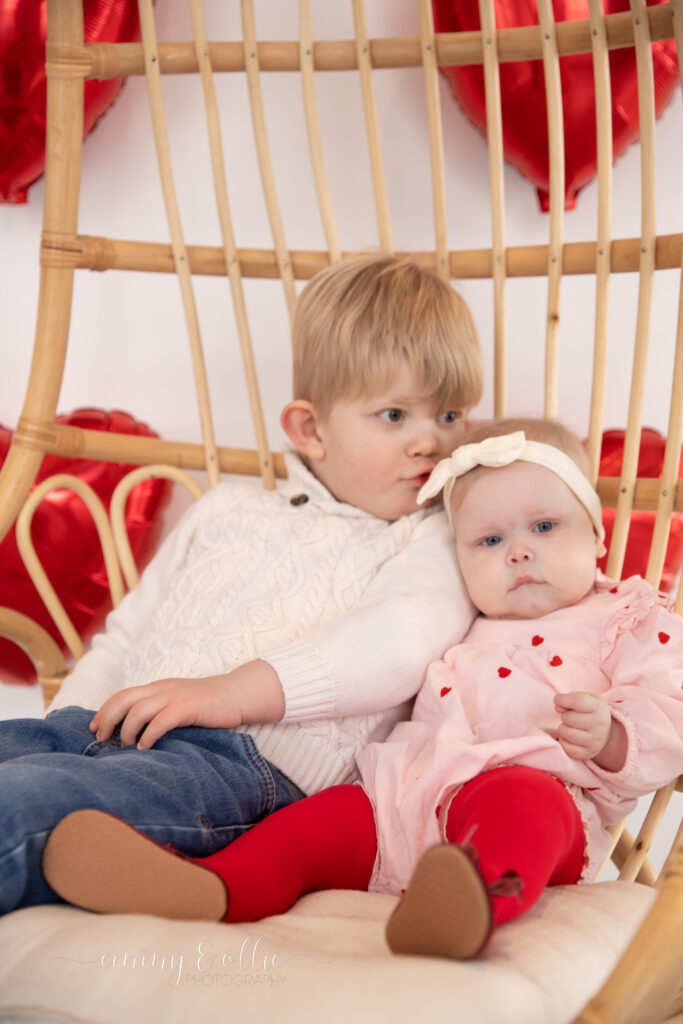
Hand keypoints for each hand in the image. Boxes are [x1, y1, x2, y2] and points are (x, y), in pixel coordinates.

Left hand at [89, 660, 284, 749]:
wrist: (239, 693)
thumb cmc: (209, 704)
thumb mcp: (179, 702)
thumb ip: (160, 710)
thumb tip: (137, 731)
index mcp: (159, 688)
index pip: (122, 695)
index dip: (104, 711)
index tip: (94, 728)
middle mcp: (163, 689)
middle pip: (123, 700)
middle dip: (107, 720)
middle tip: (102, 739)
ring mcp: (175, 697)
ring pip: (138, 711)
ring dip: (128, 731)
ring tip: (127, 747)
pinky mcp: (189, 708)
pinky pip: (161, 721)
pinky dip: (149, 736)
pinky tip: (146, 747)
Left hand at [554, 691, 625, 769]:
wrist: (605, 732)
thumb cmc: (590, 711)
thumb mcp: (585, 698)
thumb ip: (569, 698)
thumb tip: (558, 708)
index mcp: (598, 707)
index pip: (579, 701)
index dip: (563, 699)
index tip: (558, 700)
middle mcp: (599, 725)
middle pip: (569, 718)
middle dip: (564, 715)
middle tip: (569, 716)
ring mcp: (595, 741)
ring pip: (566, 733)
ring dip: (563, 728)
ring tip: (569, 727)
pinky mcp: (588, 754)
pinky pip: (566, 748)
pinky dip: (563, 741)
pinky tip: (569, 738)